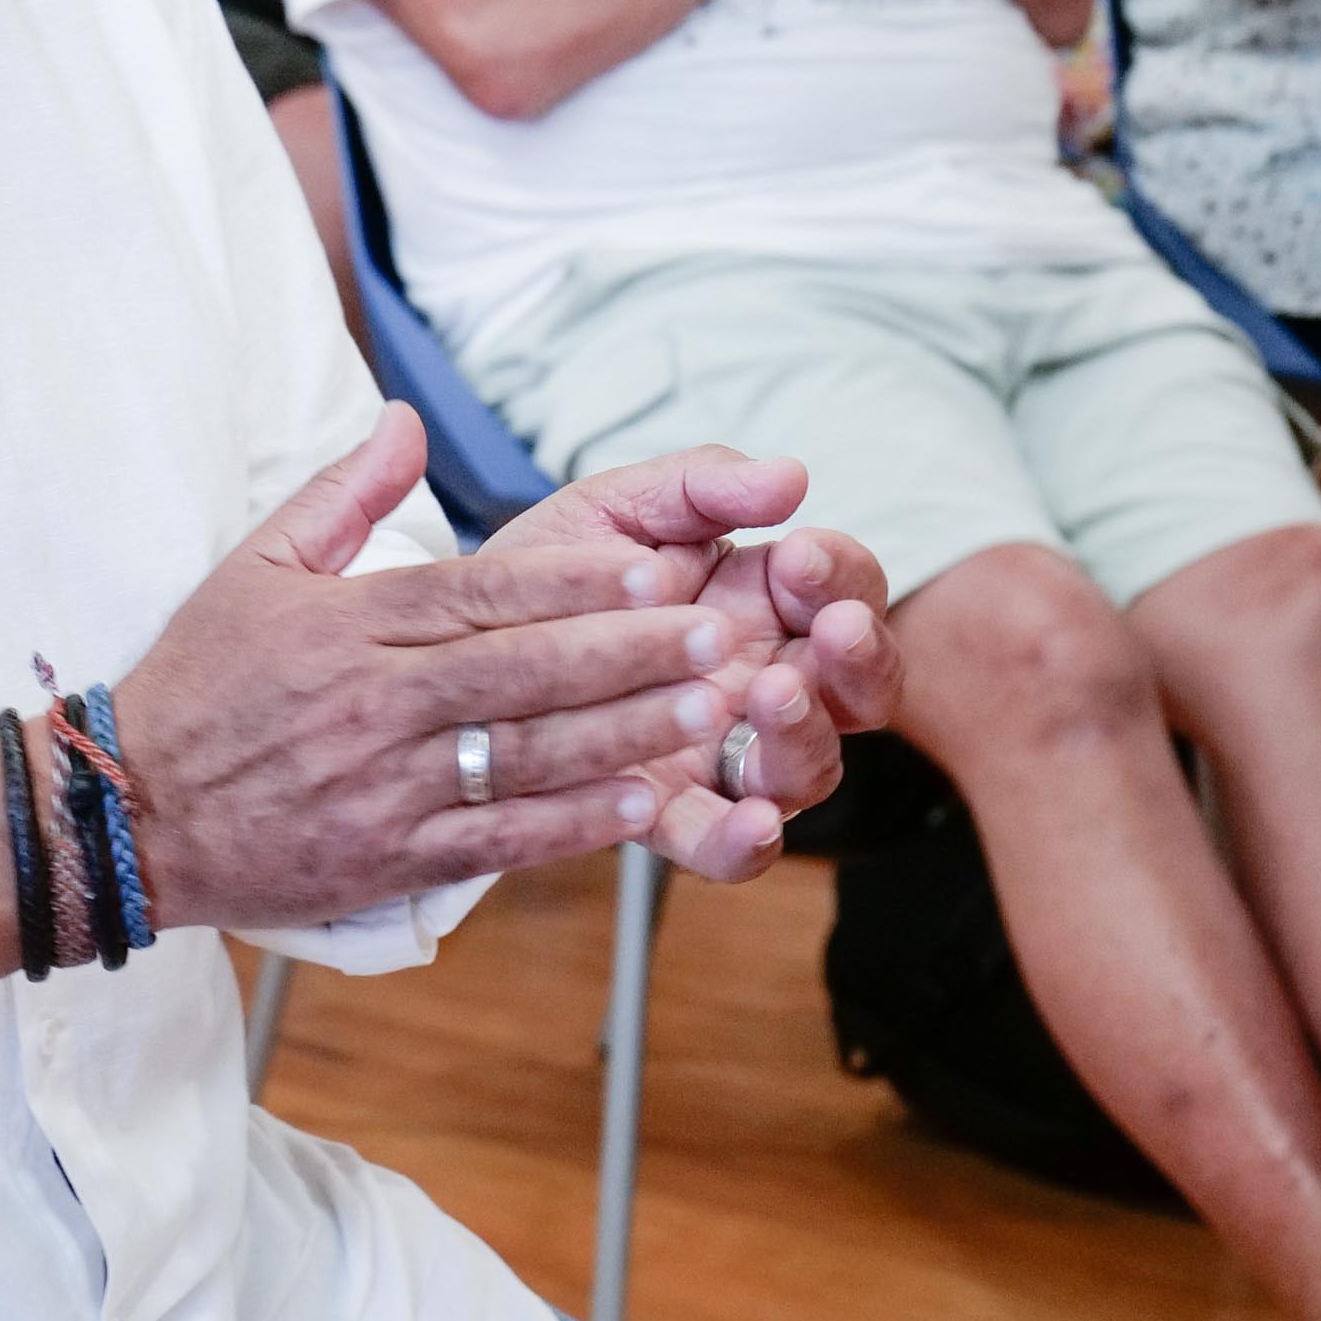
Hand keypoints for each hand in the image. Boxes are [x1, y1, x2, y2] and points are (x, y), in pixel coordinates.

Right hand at [112, 404, 784, 933]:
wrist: (125, 811)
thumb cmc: (198, 680)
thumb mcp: (255, 565)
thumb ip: (341, 492)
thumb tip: (405, 419)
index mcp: (350, 625)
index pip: (479, 594)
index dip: (574, 582)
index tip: (657, 567)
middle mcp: (374, 703)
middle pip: (521, 672)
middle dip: (629, 652)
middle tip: (719, 631)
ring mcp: (383, 786)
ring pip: (523, 756)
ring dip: (624, 733)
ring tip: (708, 710)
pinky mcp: (386, 856)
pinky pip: (494, 840)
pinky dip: (569, 825)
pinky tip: (640, 802)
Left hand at [491, 450, 898, 879]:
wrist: (459, 644)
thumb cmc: (555, 572)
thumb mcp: (620, 508)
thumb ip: (702, 487)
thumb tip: (791, 476)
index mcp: (764, 601)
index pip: (843, 588)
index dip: (840, 572)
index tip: (799, 555)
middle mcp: (763, 681)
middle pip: (859, 686)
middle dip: (861, 656)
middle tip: (835, 628)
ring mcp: (724, 753)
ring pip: (810, 765)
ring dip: (806, 733)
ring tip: (773, 695)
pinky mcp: (669, 812)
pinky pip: (727, 845)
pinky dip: (747, 841)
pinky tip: (752, 822)